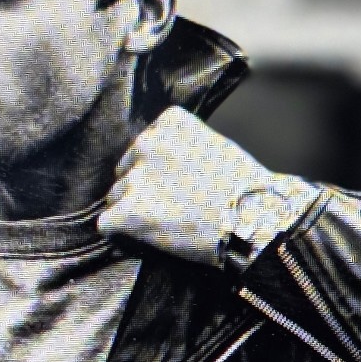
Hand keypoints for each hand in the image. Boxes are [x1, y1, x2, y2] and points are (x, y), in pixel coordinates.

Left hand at [98, 106, 307, 267]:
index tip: (175, 184)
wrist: (253, 220)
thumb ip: (184, 146)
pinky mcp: (128, 213)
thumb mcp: (215, 145)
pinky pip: (107, 224)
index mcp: (169, 123)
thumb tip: (166, 163)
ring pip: (116, 197)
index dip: (157, 169)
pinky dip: (121, 234)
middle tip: (169, 207)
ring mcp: (136, 179)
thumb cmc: (243, 188)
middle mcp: (147, 144)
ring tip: (165, 224)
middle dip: (142, 188)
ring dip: (133, 211)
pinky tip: (145, 238)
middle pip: (127, 170)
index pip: (145, 146)